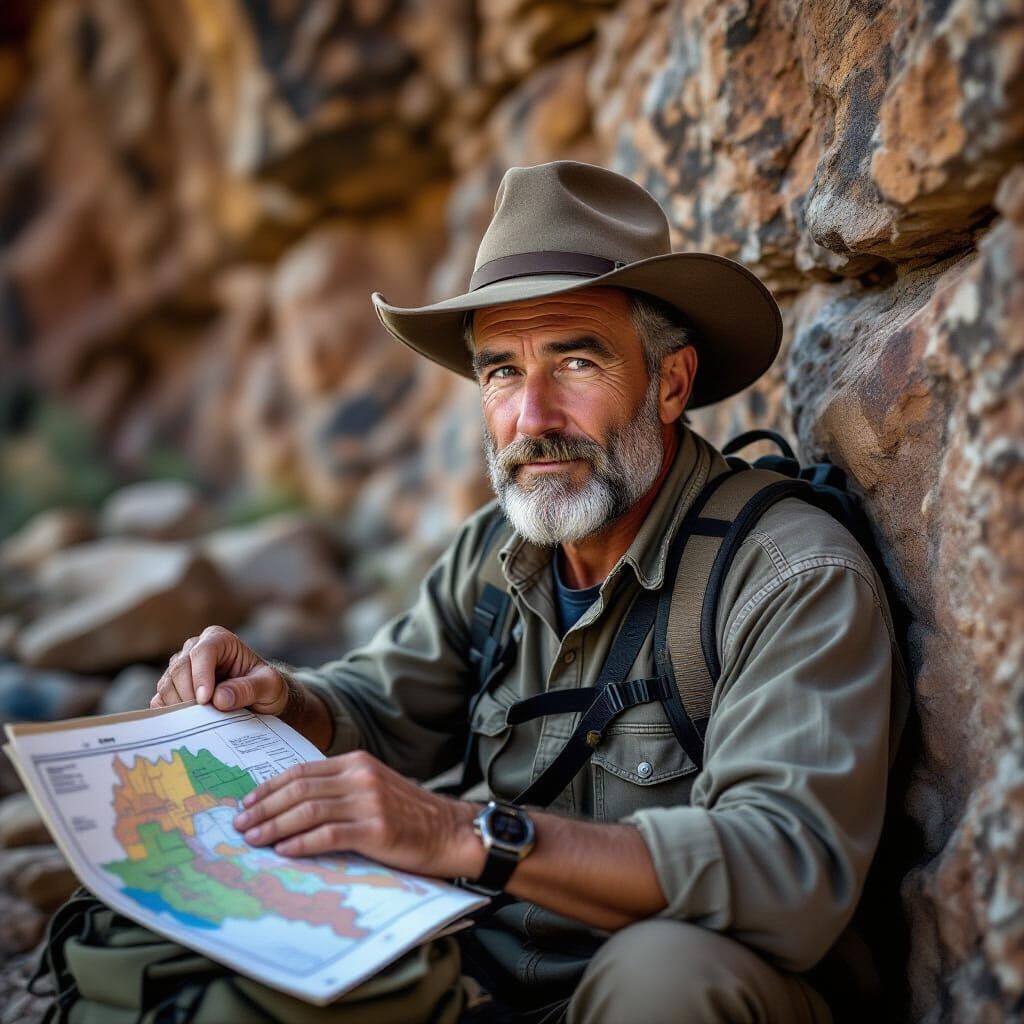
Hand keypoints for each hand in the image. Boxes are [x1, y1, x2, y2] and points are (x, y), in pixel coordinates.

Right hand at [151, 625, 287, 715]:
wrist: (260, 701)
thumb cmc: (266, 687)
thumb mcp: (270, 686)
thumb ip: (249, 689)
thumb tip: (219, 698)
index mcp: (220, 640)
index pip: (203, 652)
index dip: (201, 676)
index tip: (206, 700)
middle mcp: (196, 648)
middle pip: (180, 668)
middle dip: (189, 694)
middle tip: (203, 715)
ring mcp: (181, 668)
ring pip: (167, 684)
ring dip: (180, 706)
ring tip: (201, 720)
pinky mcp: (172, 688)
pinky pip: (160, 699)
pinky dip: (170, 714)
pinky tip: (187, 723)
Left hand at [232, 750, 483, 879]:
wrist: (451, 832)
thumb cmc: (409, 816)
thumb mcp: (374, 789)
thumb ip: (341, 789)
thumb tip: (293, 804)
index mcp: (357, 762)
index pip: (302, 771)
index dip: (270, 787)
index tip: (247, 803)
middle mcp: (361, 776)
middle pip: (299, 788)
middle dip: (264, 807)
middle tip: (240, 824)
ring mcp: (369, 801)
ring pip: (308, 810)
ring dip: (275, 826)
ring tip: (253, 839)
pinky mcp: (376, 828)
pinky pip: (329, 834)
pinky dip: (302, 842)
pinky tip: (284, 851)